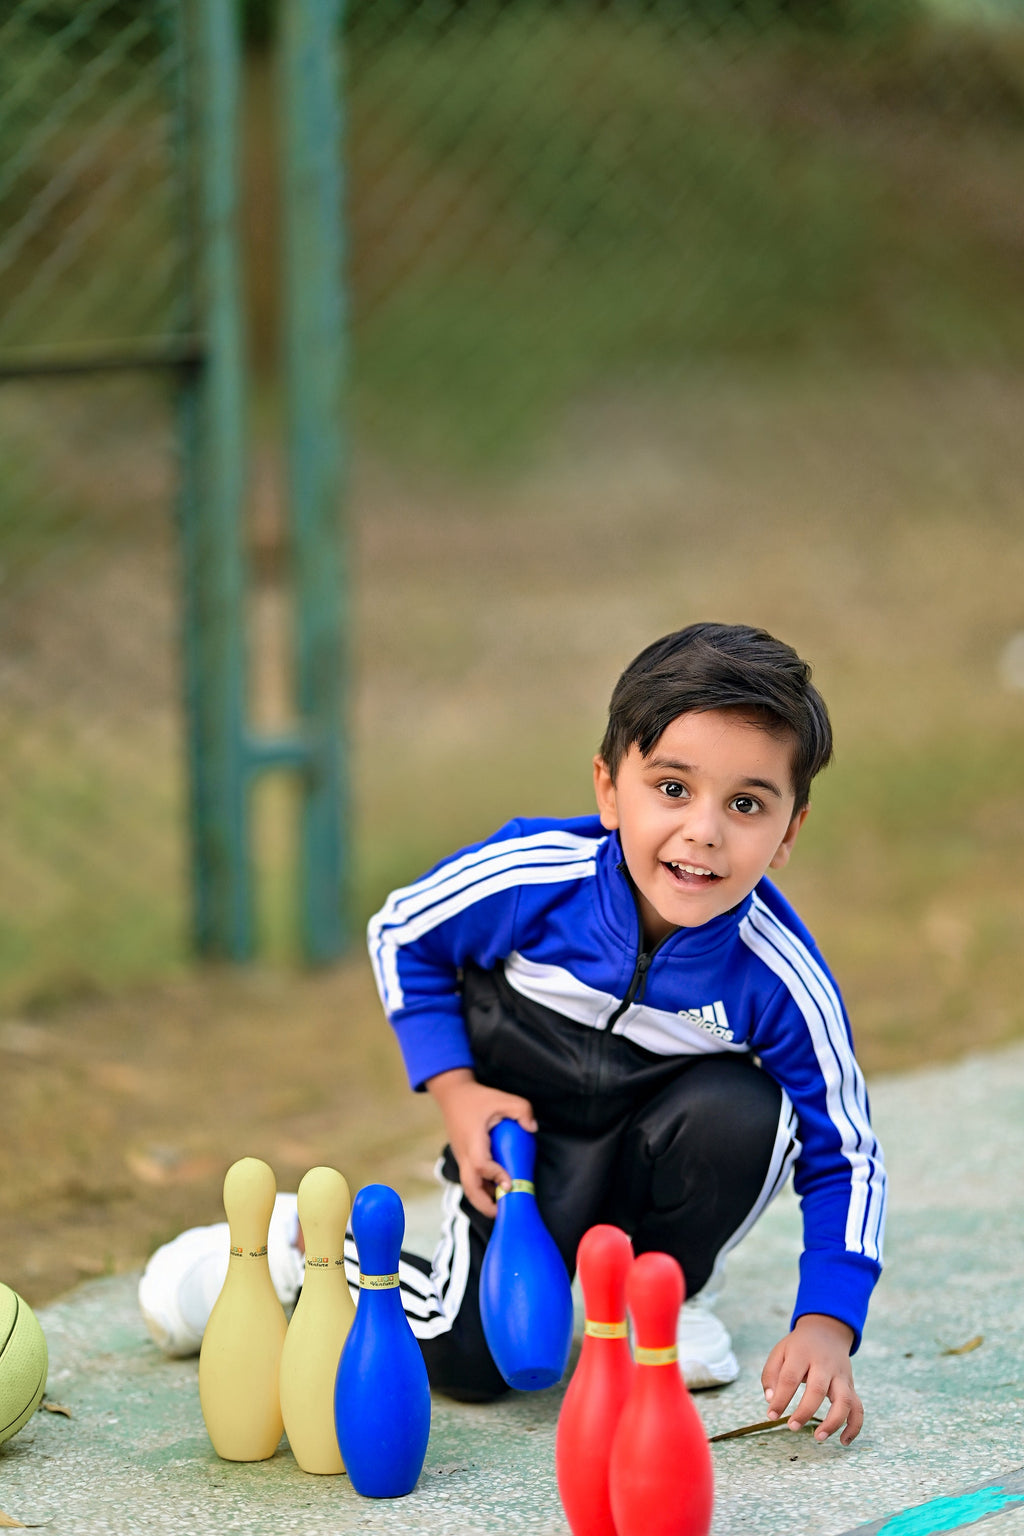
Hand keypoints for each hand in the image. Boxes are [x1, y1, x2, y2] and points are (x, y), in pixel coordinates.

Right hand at [425, 1068, 536, 1216]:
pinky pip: (470, 1180)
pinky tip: (497, 1191)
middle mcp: (464, 1153)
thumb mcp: (502, 1098)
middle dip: (485, 1204)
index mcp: (473, 1140)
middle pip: (470, 1187)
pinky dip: (482, 1190)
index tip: (509, 1184)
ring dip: (484, 1200)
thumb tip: (533, 1128)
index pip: (480, 1165)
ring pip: (469, 1187)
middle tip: (504, 1212)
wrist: (453, 1095)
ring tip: (503, 1206)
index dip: (495, 1176)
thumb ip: (521, 1110)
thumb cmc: (478, 1098)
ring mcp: (461, 1157)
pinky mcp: (463, 1159)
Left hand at [761, 1314, 862, 1445]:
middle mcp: (824, 1364)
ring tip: (818, 1437)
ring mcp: (841, 1375)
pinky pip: (858, 1408)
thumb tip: (771, 1401)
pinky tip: (844, 1441)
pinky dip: (854, 1426)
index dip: (780, 1399)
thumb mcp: (780, 1351)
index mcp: (802, 1354)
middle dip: (805, 1411)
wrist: (827, 1330)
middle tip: (792, 1427)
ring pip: (844, 1400)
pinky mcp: (851, 1386)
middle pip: (817, 1389)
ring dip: (833, 1422)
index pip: (790, 1377)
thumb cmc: (798, 1347)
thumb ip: (770, 1374)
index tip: (771, 1415)